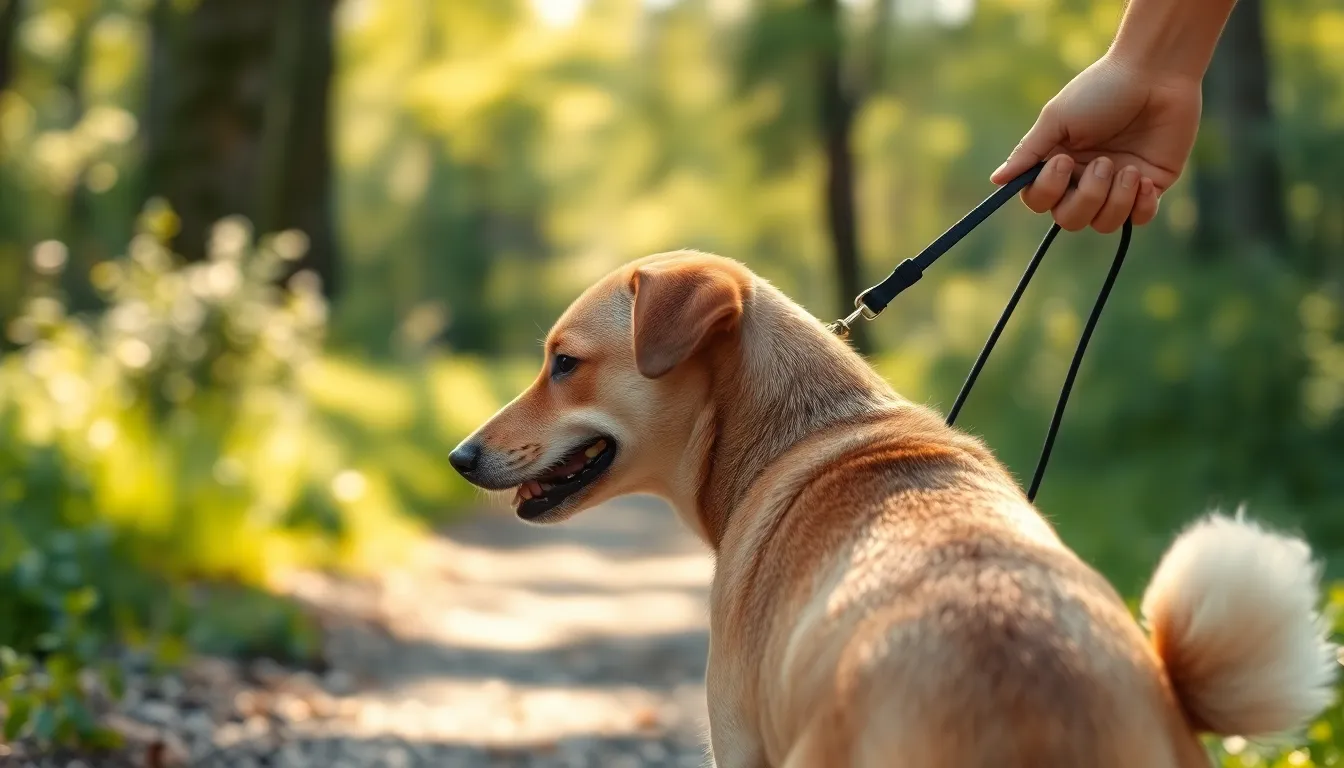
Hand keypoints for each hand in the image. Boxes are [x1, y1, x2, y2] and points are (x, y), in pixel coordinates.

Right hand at [990, 53, 1202, 232]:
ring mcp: (1117, 186)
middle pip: (1070, 220)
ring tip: (1128, 168)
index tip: (1064, 160)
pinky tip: (1143, 179)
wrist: (1156, 73)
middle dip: (1086, 198)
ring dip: (1114, 199)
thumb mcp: (1057, 119)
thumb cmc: (1102, 89)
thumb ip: (1028, 152)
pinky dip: (1140, 205)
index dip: (1048, 190)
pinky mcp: (1150, 186)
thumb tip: (995, 180)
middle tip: (1104, 162)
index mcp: (1058, 163)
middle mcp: (1084, 179)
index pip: (1039, 200)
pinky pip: (1139, 219)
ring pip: (1104, 224)